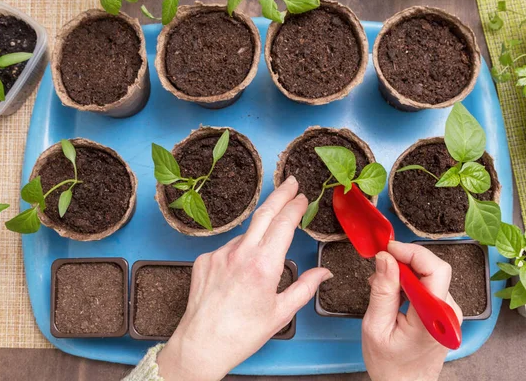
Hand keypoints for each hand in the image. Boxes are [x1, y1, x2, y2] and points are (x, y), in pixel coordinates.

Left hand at [157, 176, 332, 380]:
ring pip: (245, 234)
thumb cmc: (242, 333)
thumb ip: (306, 287)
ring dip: (258, 235)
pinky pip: (227, 248)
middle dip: (280, 194)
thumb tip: (324, 273)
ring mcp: (219, 254)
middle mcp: (240, 253)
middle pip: (264, 213)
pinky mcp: (204, 259)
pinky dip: (238, 253)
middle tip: (291, 182)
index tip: (302, 197)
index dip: (295, 206)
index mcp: (264, 266)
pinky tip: (238, 274)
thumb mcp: (281, 312)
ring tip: (261, 262)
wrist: (202, 343)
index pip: (284, 223)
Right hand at [362, 241, 462, 380]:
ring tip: (381, 284)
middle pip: (434, 269)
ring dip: (406, 272)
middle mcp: (447, 314)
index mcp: (432, 319)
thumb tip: (385, 259)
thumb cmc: (389, 365)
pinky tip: (393, 293)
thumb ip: (383, 291)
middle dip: (406, 260)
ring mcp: (448, 314)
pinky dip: (410, 283)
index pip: (435, 270)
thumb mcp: (375, 327)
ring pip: (430, 276)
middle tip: (381, 263)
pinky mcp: (444, 314)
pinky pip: (429, 287)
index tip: (388, 248)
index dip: (412, 253)